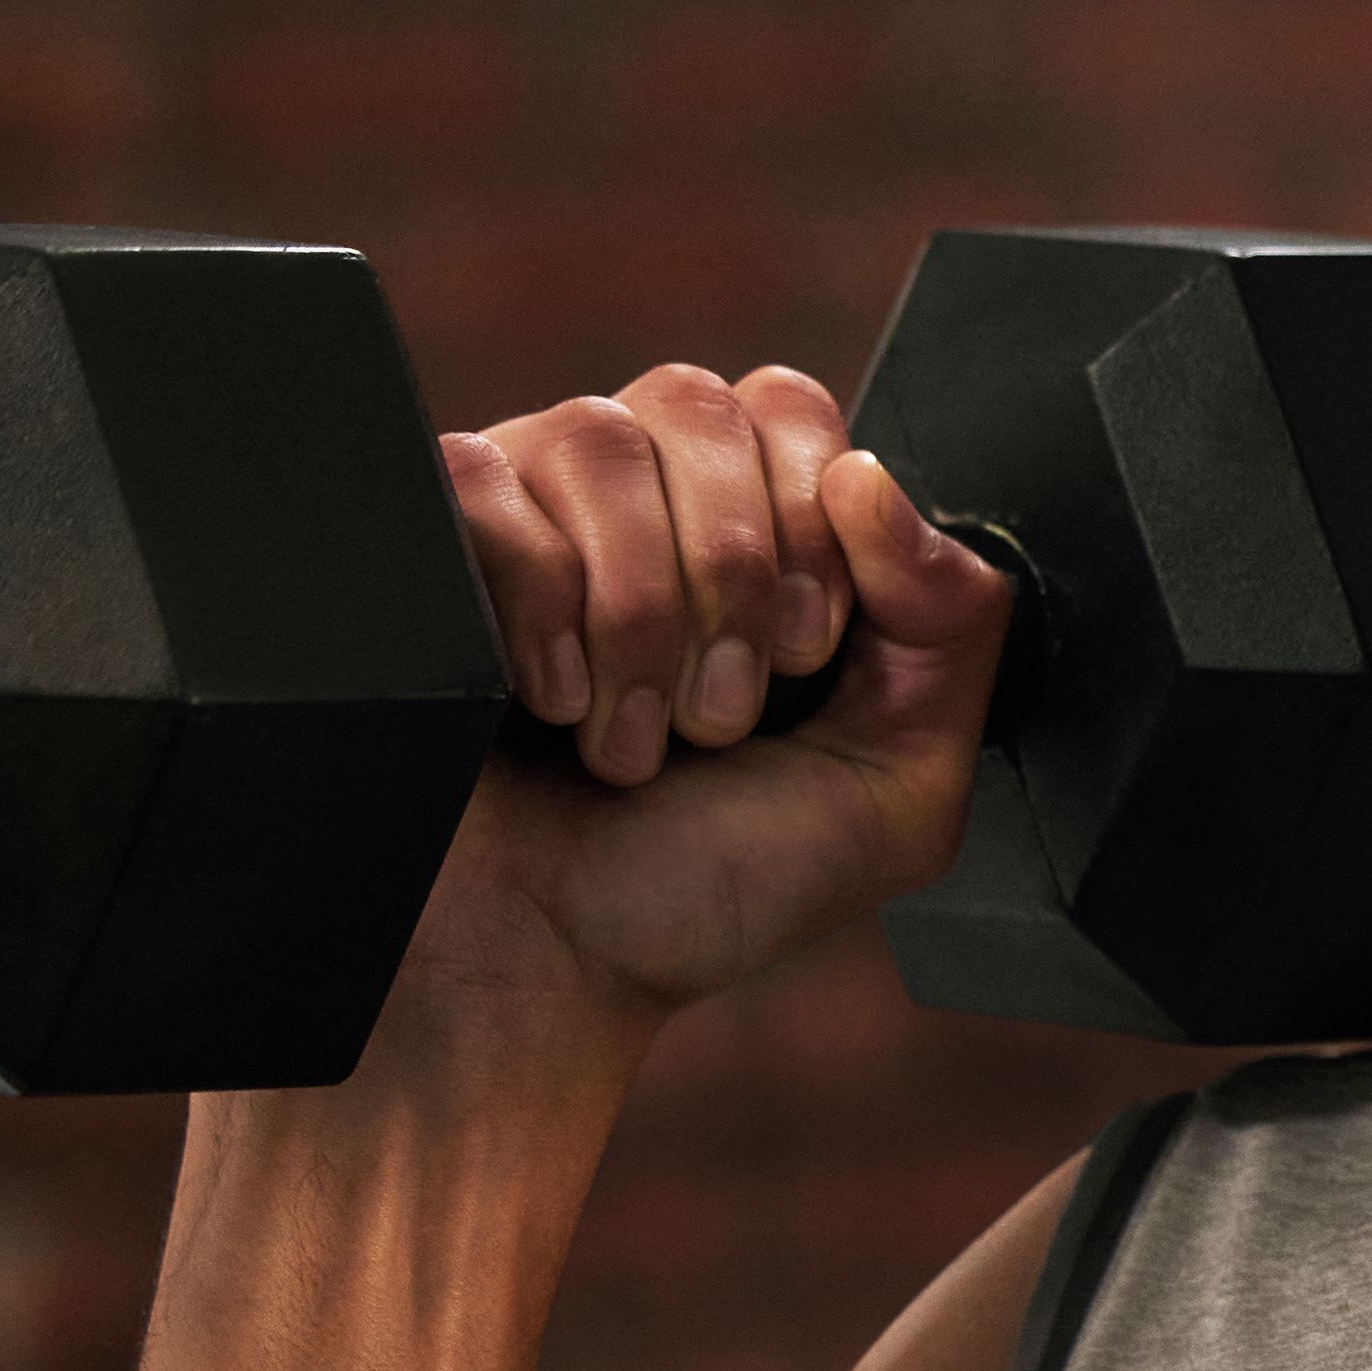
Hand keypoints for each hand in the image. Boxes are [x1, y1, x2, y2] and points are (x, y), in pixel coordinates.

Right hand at [409, 362, 1017, 1049]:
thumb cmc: (699, 886)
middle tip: (717, 719)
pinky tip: (544, 705)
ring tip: (629, 739)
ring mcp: (520, 507)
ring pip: (597, 435)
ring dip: (639, 614)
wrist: (536, 968)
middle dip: (730, 573)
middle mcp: (634, 495)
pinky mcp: (420, 537)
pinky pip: (487, 481)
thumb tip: (873, 478)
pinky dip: (535, 611)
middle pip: (699, 402)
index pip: (792, 409)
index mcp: (748, 530)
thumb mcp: (893, 788)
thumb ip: (951, 630)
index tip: (801, 659)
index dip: (810, 522)